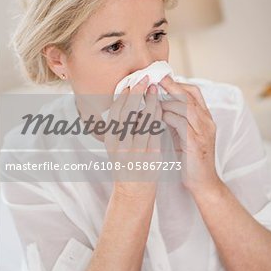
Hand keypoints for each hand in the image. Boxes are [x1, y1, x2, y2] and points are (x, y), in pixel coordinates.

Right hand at [104, 76, 162, 199]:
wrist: (133, 192)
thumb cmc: (126, 166)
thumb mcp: (117, 147)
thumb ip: (121, 128)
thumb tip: (127, 104)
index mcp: (110, 140)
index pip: (115, 112)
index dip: (123, 95)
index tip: (130, 82)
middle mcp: (119, 144)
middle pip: (127, 112)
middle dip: (136, 93)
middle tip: (143, 78)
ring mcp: (134, 149)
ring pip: (142, 119)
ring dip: (149, 101)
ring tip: (154, 89)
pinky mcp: (149, 154)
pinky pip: (154, 130)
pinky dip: (157, 116)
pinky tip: (161, 107)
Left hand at [159, 75, 219, 193]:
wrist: (203, 183)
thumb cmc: (190, 160)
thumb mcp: (184, 135)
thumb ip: (176, 120)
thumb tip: (158, 105)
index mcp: (205, 118)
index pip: (194, 92)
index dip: (177, 83)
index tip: (160, 78)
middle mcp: (207, 121)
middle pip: (189, 95)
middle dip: (170, 85)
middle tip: (153, 79)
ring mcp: (203, 131)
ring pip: (185, 106)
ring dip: (166, 101)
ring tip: (151, 99)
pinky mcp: (196, 143)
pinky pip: (181, 123)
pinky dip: (167, 117)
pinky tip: (156, 117)